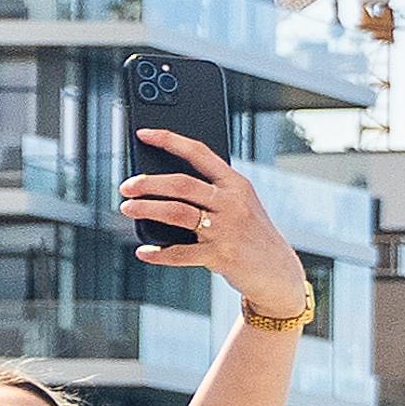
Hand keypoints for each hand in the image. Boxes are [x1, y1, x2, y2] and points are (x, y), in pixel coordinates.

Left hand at [122, 129, 317, 334]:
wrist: (277, 272)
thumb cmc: (250, 234)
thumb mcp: (240, 205)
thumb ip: (211, 192)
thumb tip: (160, 184)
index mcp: (236, 184)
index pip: (199, 153)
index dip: (169, 140)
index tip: (144, 134)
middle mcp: (232, 202)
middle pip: (181, 184)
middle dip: (148, 183)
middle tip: (126, 186)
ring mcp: (227, 229)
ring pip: (177, 212)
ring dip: (147, 209)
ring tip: (127, 208)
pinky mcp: (221, 255)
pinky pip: (181, 253)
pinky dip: (158, 253)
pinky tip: (144, 252)